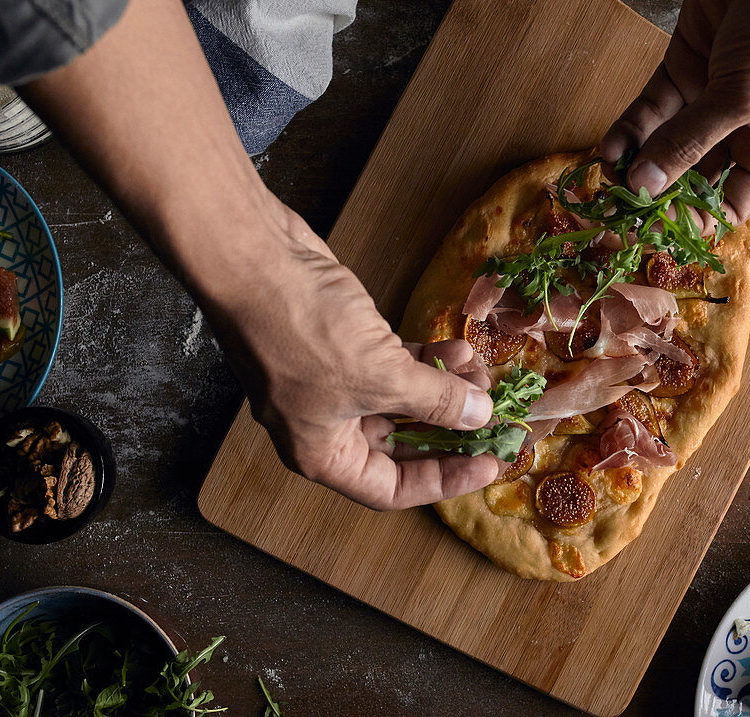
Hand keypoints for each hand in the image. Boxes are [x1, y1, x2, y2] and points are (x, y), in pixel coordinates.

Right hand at [203, 211, 498, 509]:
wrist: (255, 260)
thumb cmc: (302, 329)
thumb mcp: (382, 375)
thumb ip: (437, 401)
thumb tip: (480, 417)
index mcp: (322, 454)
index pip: (391, 489)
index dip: (444, 481)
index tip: (488, 464)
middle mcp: (326, 426)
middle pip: (399, 446)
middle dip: (449, 430)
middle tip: (494, 418)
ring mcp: (333, 383)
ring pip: (400, 400)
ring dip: (443, 389)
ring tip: (482, 374)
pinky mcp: (341, 344)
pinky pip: (393, 365)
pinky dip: (425, 360)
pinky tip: (457, 349)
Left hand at [601, 0, 749, 224]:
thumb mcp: (744, 99)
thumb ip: (690, 143)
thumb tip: (646, 186)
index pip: (724, 204)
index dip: (689, 221)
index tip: (649, 234)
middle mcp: (737, 131)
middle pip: (686, 178)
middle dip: (652, 194)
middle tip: (614, 212)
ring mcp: (706, 99)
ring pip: (661, 144)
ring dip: (633, 164)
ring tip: (605, 181)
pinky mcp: (683, 68)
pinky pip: (649, 109)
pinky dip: (628, 129)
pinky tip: (608, 148)